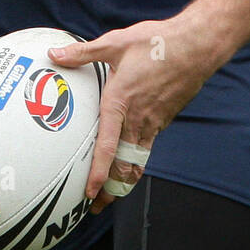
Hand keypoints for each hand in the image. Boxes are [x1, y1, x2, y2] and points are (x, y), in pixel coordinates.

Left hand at [50, 19, 204, 211]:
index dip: (98, 173)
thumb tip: (53, 54)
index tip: (89, 193)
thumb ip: (83, 53)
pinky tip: (129, 159)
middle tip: (96, 207)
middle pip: (124, 165)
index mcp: (120, 102)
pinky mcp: (164, 118)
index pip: (107, 146)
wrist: (196, 46)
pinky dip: (138, 160)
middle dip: (110, 190)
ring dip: (125, 180)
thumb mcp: (115, 43)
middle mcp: (138, 118)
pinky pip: (148, 145)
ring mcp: (154, 121)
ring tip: (112, 195)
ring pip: (138, 160)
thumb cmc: (155, 42)